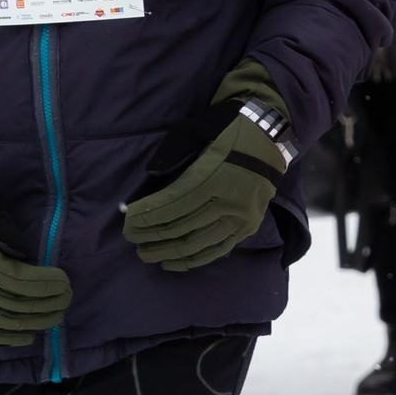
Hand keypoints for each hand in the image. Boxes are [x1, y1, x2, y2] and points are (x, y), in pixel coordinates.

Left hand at [123, 59, 294, 271]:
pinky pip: (218, 250)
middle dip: (151, 235)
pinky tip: (173, 262)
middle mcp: (229, 202)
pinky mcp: (248, 228)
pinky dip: (193, 259)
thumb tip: (150, 181)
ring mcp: (241, 218)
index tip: (127, 221)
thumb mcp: (196, 132)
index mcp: (215, 177)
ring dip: (167, 251)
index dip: (147, 215)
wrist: (268, 139)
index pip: (173, 204)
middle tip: (130, 238)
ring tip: (145, 253)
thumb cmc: (226, 133)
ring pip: (197, 244)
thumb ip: (173, 155)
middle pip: (182, 227)